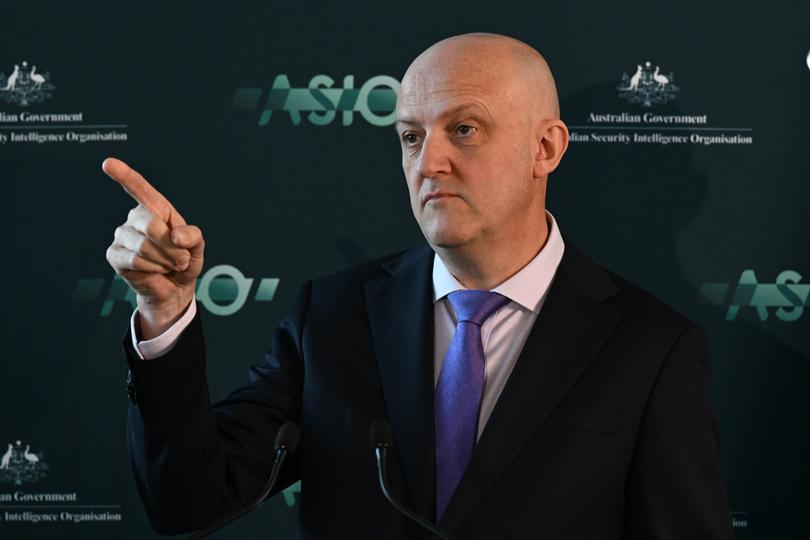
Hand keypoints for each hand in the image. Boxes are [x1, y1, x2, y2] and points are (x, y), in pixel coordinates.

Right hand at [103, 157, 204, 338]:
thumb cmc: (184, 260)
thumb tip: (174, 235)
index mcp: (155, 209)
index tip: (108, 163)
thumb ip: (192, 236)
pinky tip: (154, 270)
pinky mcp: (114, 254)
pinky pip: (135, 260)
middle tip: (180, 258)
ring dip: (164, 260)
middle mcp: (135, 218)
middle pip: (151, 224)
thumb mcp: (197, 246)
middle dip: (172, 247)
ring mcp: (122, 235)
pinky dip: (152, 268)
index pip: (139, 188)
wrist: (174, 287)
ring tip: (168, 264)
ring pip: (144, 246)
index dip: (124, 175)